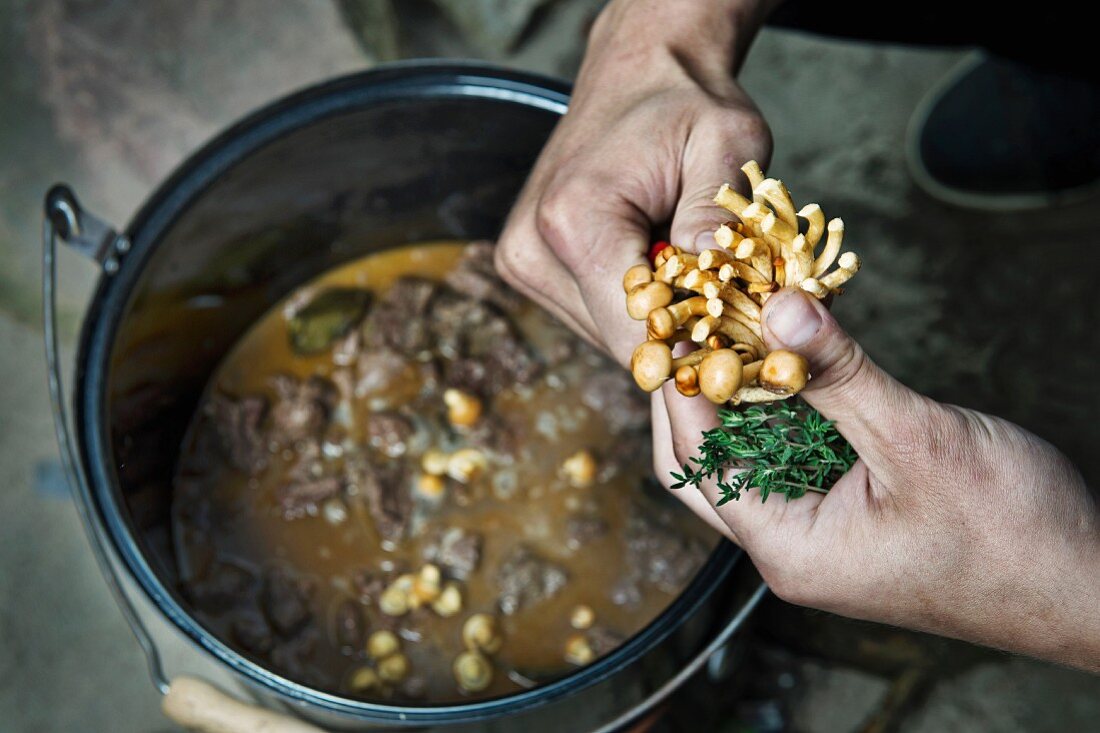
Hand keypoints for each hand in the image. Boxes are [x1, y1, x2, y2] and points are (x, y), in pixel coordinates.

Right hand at [496, 0, 774, 363]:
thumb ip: (718, 224)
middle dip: (685, 346)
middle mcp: (533, 250)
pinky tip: (671, 283)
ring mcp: (524, 262)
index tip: (744, 378)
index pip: (636, 334)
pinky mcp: (531, 267)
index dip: (693, 364)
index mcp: (573, 221)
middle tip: (743, 334)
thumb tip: (723, 309)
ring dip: (663, 330)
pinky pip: (598, 317)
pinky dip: (640, 313)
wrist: (637, 70)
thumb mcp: (726, 144)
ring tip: (707, 293)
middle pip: (622, 345)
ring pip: (611, 338)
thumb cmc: (683, 100)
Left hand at [657, 287, 1099, 671]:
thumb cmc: (1013, 533)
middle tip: (692, 325)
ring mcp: (817, 537)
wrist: (1086, 585)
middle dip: (692, 397)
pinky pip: (789, 461)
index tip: (673, 323)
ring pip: (746, 462)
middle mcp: (789, 551)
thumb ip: (838, 373)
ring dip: (735, 403)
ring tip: (730, 332)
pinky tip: (785, 365)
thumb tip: (775, 307)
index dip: (680, 390)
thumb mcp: (916, 439)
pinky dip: (779, 415)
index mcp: (789, 550)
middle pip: (704, 468)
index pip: (698, 462)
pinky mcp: (845, 518)